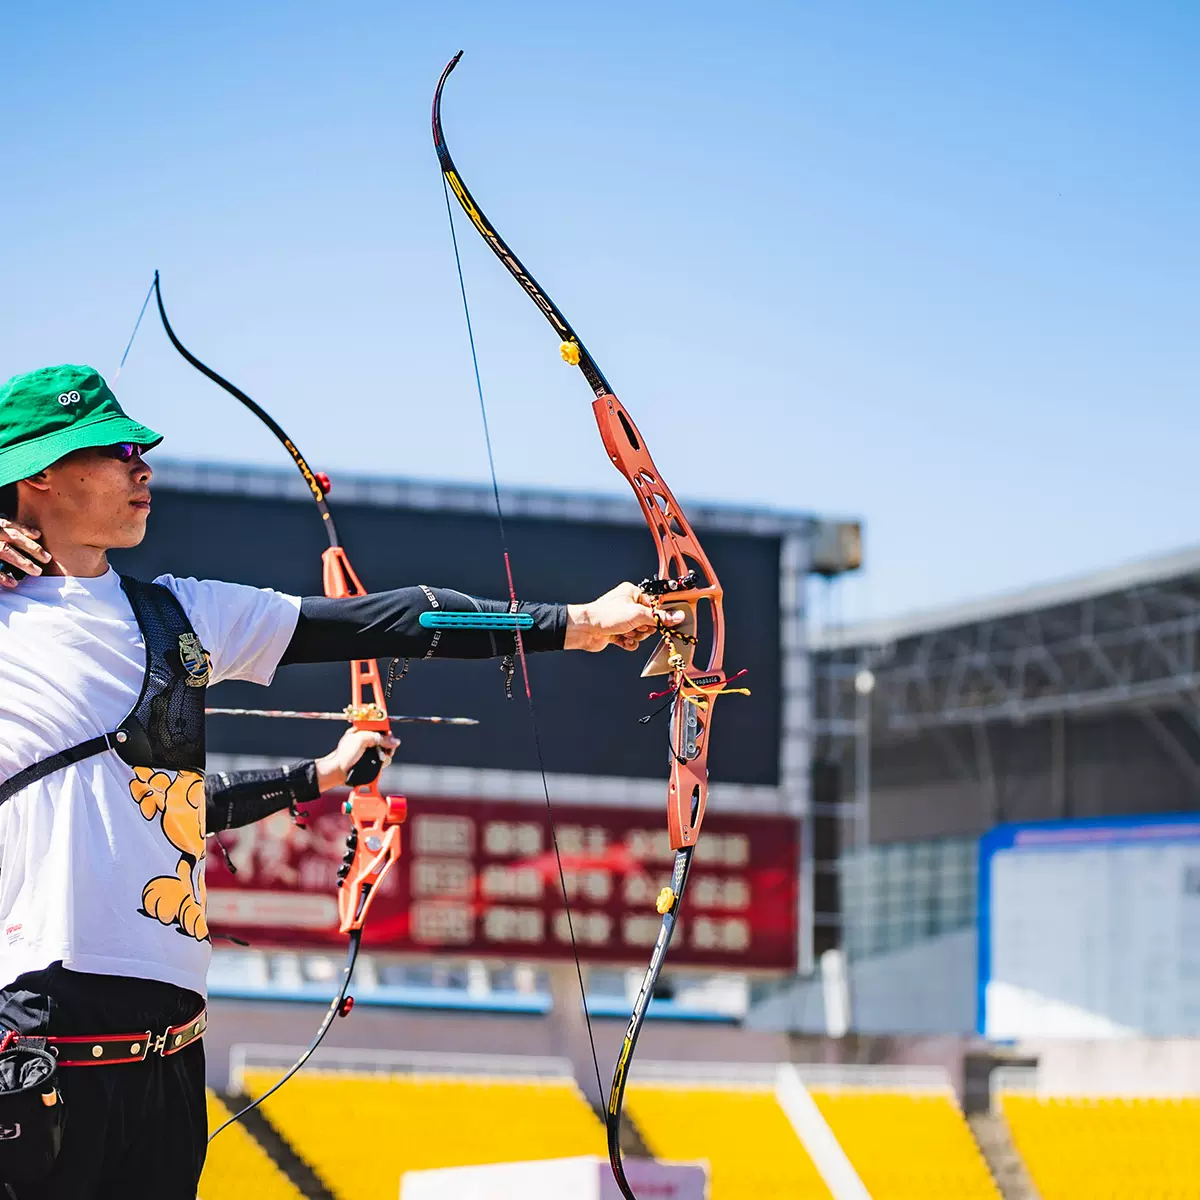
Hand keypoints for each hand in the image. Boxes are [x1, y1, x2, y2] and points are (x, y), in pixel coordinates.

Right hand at [0, 518, 50, 587]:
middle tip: (47, 558)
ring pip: (5, 551)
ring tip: (37, 572)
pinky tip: (14, 583)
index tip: (39, 535)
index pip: (10, 526)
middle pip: (13, 537)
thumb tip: (33, 537)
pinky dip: (3, 577)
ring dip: (23, 562)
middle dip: (32, 548)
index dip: (25, 530)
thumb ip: (4, 533)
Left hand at [316, 729, 399, 790]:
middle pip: (386, 739)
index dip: (387, 732)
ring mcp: (371, 751)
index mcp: (364, 730)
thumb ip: (378, 737)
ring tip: (380, 759)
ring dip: (386, 756)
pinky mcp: (372, 761)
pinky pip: (384, 760)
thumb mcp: (361, 740)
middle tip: (385, 750)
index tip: (389, 737)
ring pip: (387, 751)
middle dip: (388, 745)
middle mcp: (368, 740)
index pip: (381, 727)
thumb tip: (394, 741)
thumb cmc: (344, 755)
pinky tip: (378, 764)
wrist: (339, 771)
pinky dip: (384, 763)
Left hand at [564, 582, 684, 652]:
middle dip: (644, 628)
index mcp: (632, 593)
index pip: (654, 605)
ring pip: (640, 632)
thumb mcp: (637, 614)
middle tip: (637, 627)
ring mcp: (621, 620)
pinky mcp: (616, 632)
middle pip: (648, 621)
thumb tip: (677, 616)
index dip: (657, 616)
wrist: (585, 629)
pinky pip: (631, 640)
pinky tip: (623, 640)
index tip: (662, 623)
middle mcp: (626, 605)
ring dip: (635, 636)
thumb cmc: (604, 614)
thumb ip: (659, 617)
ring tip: (626, 633)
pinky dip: (629, 642)